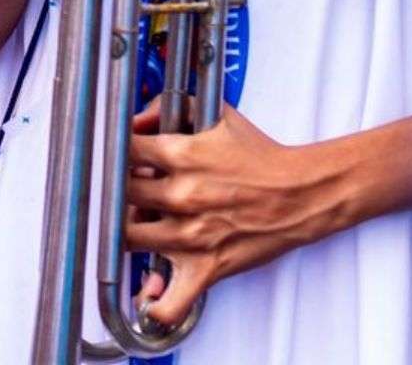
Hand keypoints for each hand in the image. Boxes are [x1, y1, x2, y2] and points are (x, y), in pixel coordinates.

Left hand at [121, 103, 351, 328]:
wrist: (302, 192)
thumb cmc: (259, 156)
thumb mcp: (214, 115)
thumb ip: (168, 107)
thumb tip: (136, 119)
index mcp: (181, 155)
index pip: (120, 151)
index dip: (110, 153)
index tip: (111, 157)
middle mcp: (182, 195)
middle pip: (118, 194)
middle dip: (115, 190)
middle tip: (122, 190)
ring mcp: (192, 235)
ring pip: (129, 238)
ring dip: (124, 231)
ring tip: (134, 223)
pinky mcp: (208, 266)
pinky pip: (174, 298)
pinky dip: (156, 303)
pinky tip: (147, 297)